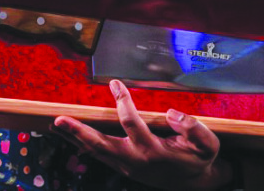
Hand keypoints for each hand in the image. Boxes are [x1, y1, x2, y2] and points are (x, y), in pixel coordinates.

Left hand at [51, 79, 232, 189]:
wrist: (193, 182)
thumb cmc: (199, 158)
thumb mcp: (207, 144)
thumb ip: (194, 128)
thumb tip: (172, 113)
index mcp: (153, 151)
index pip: (131, 124)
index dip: (122, 102)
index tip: (115, 83)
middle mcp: (134, 160)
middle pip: (100, 145)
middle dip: (79, 132)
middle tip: (59, 119)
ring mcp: (126, 165)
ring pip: (95, 151)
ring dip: (75, 137)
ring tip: (56, 123)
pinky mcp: (122, 165)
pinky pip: (98, 154)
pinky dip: (82, 143)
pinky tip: (69, 134)